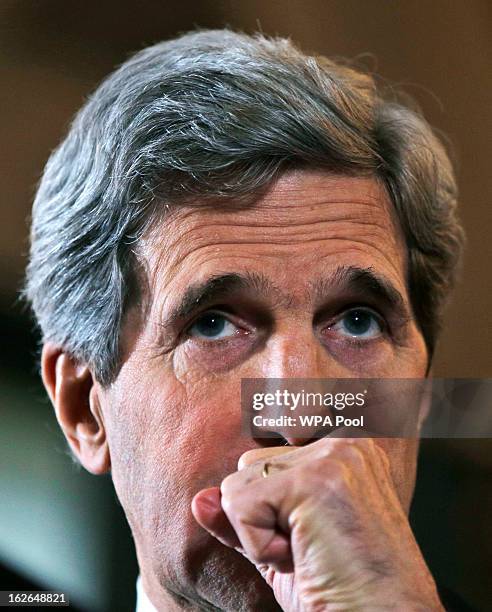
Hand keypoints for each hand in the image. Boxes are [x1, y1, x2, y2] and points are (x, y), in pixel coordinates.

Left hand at [192, 437, 443, 610]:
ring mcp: (332, 458)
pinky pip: (241, 506)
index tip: (310, 536)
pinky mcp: (314, 481)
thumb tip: (199, 499)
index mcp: (344, 451)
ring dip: (257, 532)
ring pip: (238, 484)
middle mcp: (342, 444)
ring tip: (306, 553)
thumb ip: (242, 515)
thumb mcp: (280, 546)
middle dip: (260, 517)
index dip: (267, 508)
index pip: (264, 458)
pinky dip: (257, 545)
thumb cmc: (337, 589)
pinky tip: (300, 559)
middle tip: (307, 549)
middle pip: (248, 466)